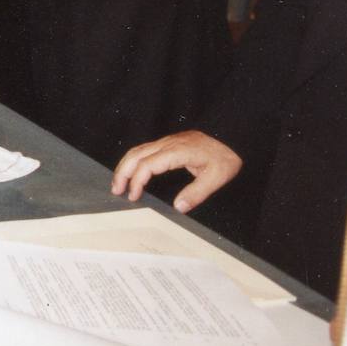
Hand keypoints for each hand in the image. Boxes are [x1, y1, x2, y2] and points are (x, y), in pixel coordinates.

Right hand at [110, 130, 242, 212]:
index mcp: (177, 152)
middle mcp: (167, 144)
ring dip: (124, 166)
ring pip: (137, 151)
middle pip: (135, 155)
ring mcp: (166, 142)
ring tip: (118, 183)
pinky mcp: (167, 143)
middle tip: (116, 190)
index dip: (136, 181)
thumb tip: (178, 207)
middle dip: (122, 172)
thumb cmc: (224, 157)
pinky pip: (143, 150)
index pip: (147, 165)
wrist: (230, 138)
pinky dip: (132, 161)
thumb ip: (196, 193)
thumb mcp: (216, 178)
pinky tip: (132, 172)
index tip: (133, 195)